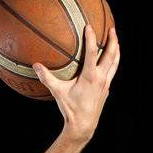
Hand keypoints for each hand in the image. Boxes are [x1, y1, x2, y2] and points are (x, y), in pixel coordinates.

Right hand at [34, 21, 119, 141]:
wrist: (83, 126)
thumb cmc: (71, 110)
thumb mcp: (58, 93)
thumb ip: (47, 78)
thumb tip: (36, 66)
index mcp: (90, 76)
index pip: (92, 52)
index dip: (91, 38)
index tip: (89, 26)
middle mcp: (101, 78)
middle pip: (111, 55)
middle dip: (112, 40)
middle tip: (111, 29)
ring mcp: (105, 84)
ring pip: (115, 63)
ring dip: (116, 50)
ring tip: (116, 41)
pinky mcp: (106, 90)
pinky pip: (112, 72)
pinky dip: (113, 63)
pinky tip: (109, 61)